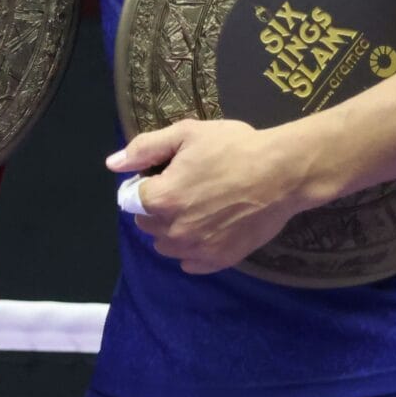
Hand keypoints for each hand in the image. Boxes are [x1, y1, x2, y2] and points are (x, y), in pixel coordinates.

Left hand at [106, 118, 319, 274]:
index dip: (145, 183)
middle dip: (157, 207)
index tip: (166, 173)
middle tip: (187, 186)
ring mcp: (196, 249)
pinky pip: (190, 262)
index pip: (131, 199)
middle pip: (147, 224)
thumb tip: (112, 164)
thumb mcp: (187, 134)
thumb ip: (145, 149)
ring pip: (166, 245)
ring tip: (199, 207)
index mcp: (160, 199)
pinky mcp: (218, 261)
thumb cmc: (234, 148)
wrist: (283, 174)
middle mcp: (173, 231)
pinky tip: (210, 228)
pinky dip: (193, 248)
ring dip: (173, 229)